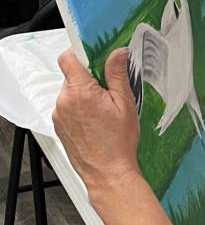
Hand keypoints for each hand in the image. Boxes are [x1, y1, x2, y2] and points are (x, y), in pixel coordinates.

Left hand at [54, 48, 140, 191]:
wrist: (108, 172)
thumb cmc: (118, 142)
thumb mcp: (124, 102)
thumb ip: (117, 74)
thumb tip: (117, 52)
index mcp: (80, 91)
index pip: (69, 57)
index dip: (81, 52)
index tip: (95, 55)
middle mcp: (64, 101)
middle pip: (72, 75)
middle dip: (90, 76)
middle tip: (110, 88)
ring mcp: (59, 115)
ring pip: (71, 91)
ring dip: (86, 93)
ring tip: (105, 108)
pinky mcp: (60, 126)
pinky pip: (69, 106)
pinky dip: (81, 107)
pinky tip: (98, 119)